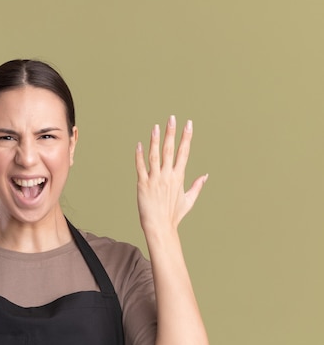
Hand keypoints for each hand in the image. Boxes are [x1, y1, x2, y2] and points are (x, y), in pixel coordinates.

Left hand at [135, 115, 207, 234]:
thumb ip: (197, 186)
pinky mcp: (142, 184)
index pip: (184, 152)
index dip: (186, 137)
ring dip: (155, 141)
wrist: (160, 226)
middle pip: (170, 150)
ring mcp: (154, 179)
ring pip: (155, 156)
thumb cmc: (174, 215)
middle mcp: (167, 176)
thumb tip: (206, 175)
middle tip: (172, 118)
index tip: (188, 124)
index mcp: (179, 177)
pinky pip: (140, 167)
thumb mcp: (188, 200)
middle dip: (172, 133)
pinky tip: (139, 145)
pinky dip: (139, 156)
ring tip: (156, 127)